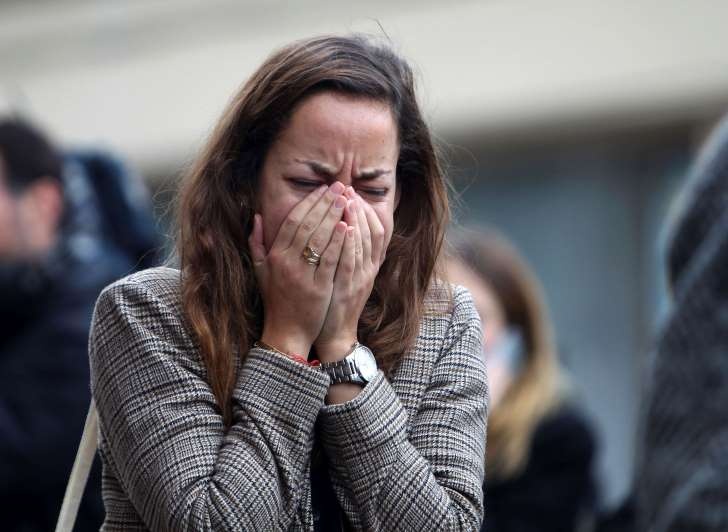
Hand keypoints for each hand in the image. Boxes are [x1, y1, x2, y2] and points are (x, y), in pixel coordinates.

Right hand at [249, 182, 347, 355]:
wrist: (286, 332)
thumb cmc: (276, 300)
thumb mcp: (260, 271)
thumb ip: (257, 243)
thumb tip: (257, 217)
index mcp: (275, 256)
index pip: (293, 222)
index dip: (308, 203)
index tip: (323, 189)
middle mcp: (287, 263)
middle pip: (308, 225)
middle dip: (325, 203)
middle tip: (340, 187)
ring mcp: (302, 276)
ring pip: (319, 239)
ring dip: (334, 216)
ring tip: (347, 200)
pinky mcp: (318, 288)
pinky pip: (329, 260)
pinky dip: (338, 242)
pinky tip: (348, 226)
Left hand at [314, 187, 386, 361]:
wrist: (334, 334)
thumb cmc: (335, 301)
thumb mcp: (346, 275)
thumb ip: (346, 252)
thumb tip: (342, 226)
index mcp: (369, 264)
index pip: (375, 230)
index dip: (365, 210)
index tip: (352, 193)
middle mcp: (369, 269)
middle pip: (370, 232)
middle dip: (359, 208)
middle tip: (347, 189)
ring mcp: (360, 279)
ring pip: (362, 243)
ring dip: (355, 220)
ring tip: (346, 199)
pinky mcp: (348, 289)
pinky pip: (350, 262)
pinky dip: (349, 244)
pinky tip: (344, 227)